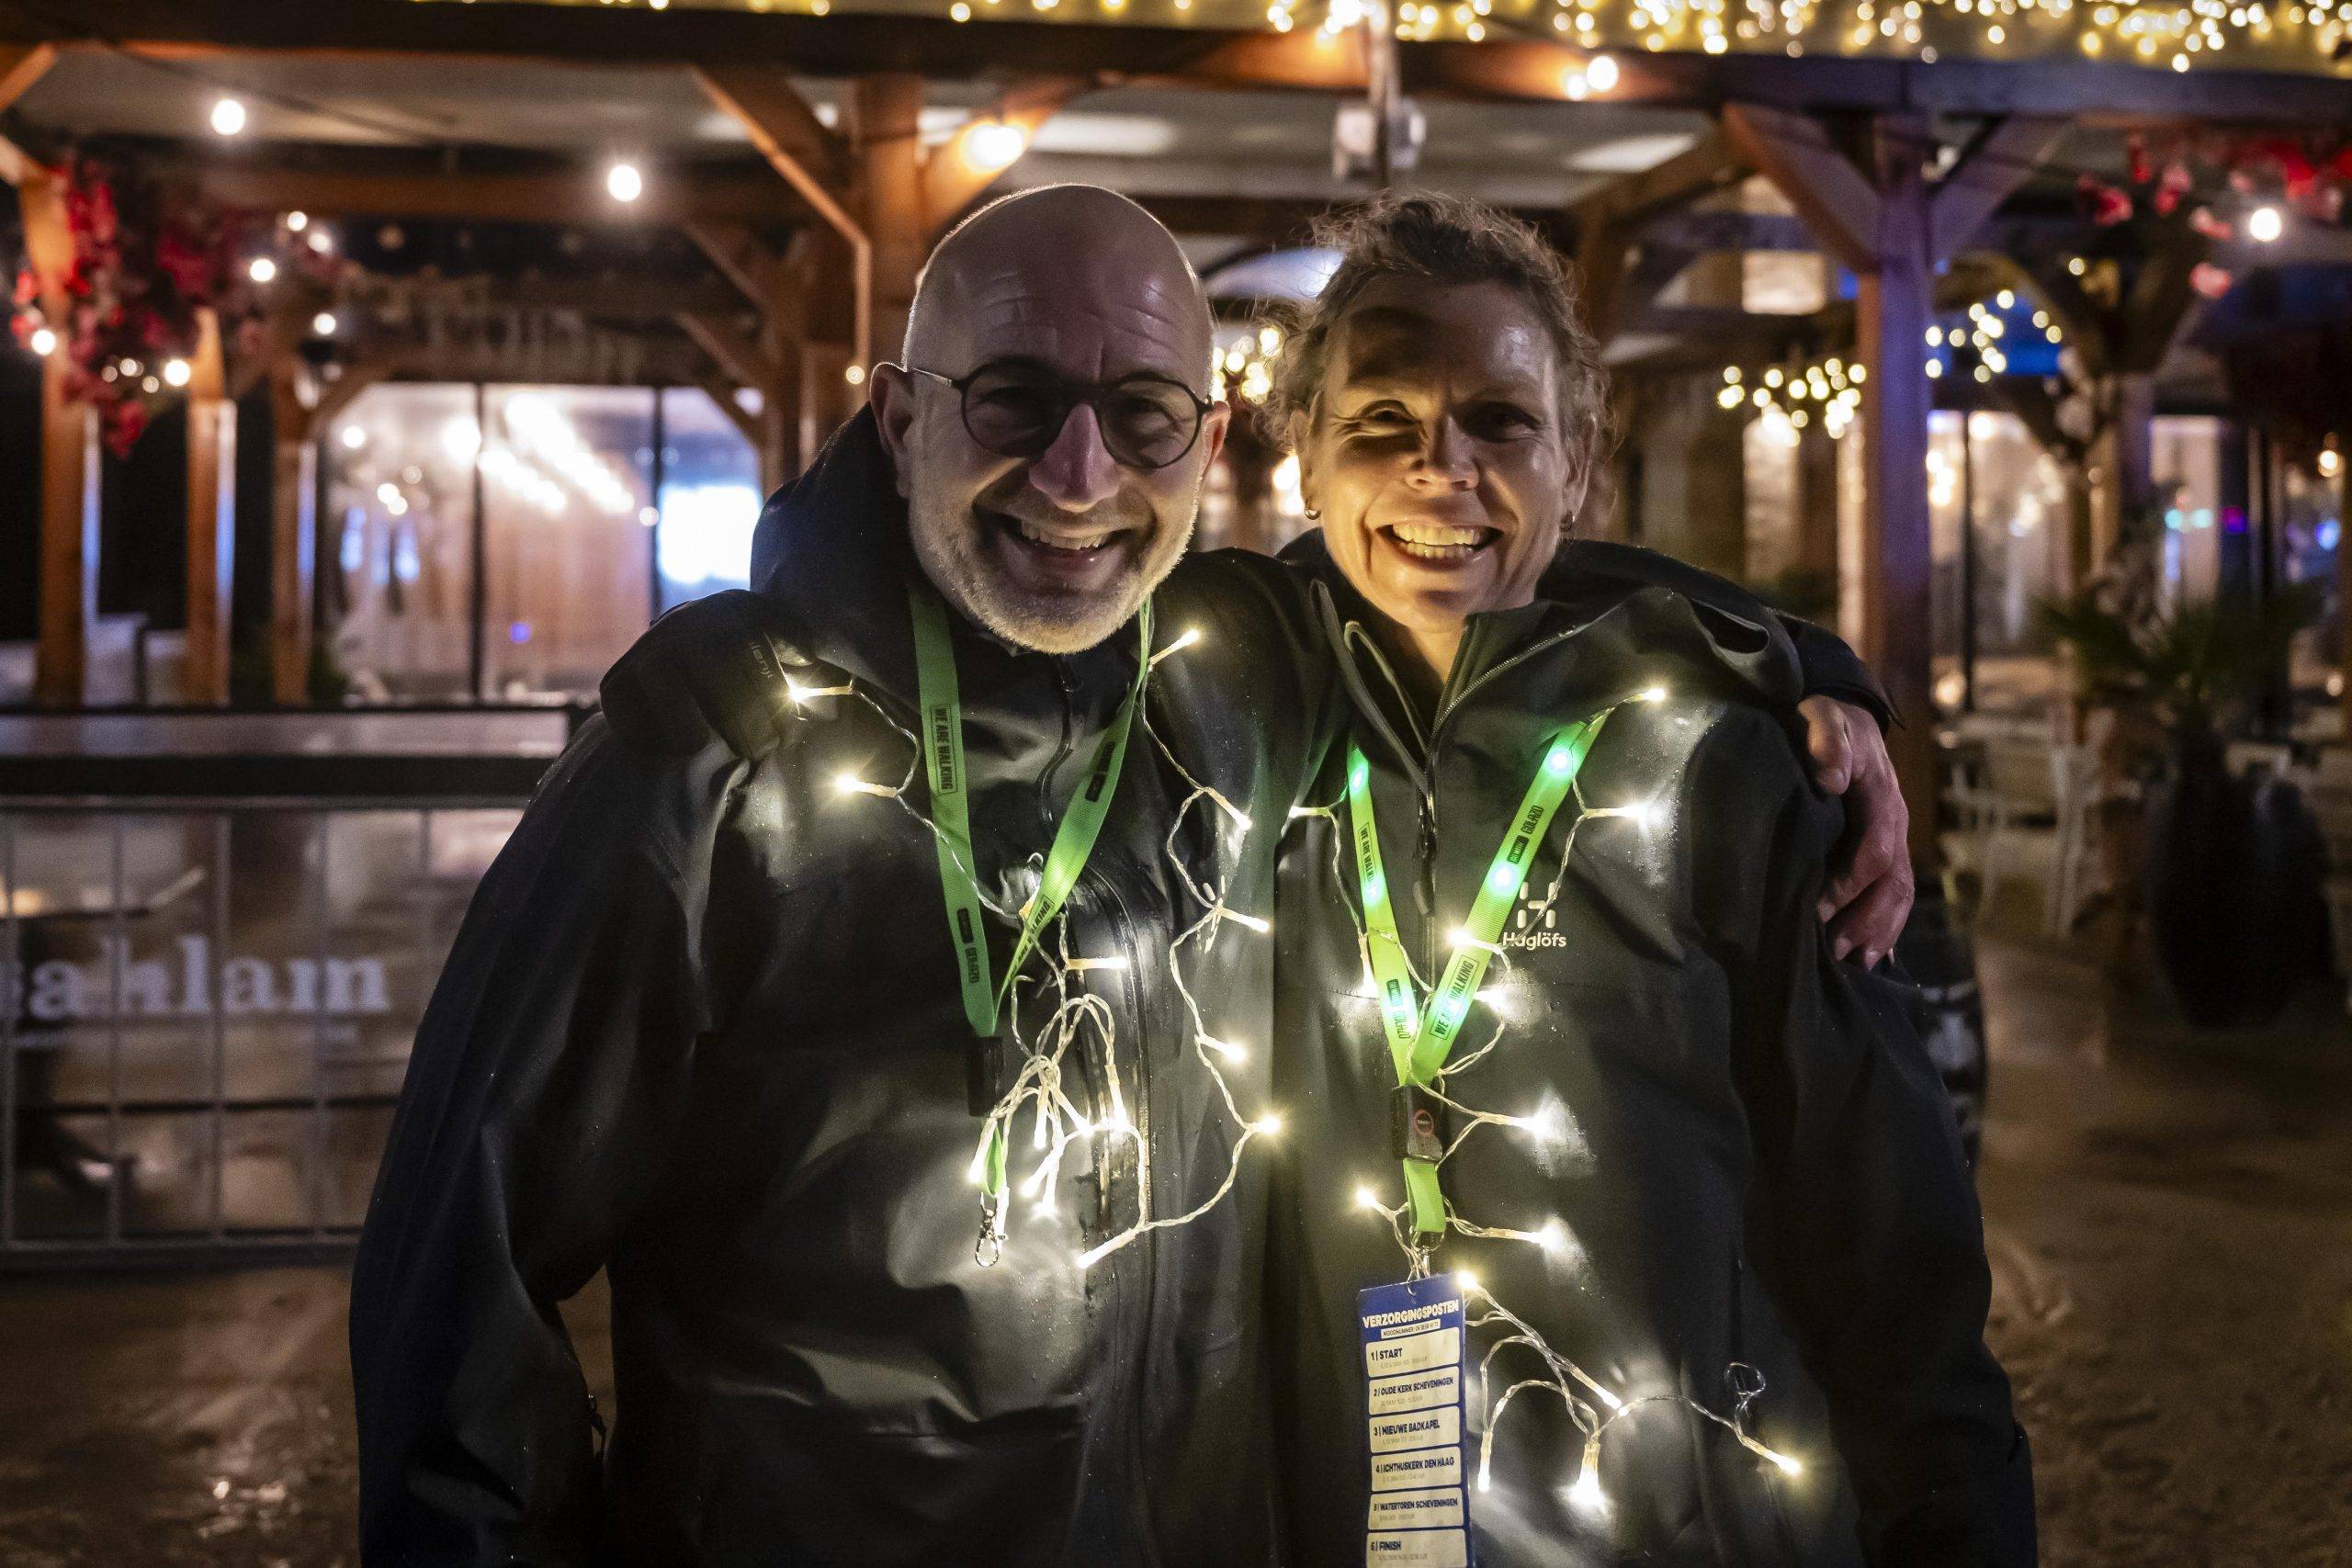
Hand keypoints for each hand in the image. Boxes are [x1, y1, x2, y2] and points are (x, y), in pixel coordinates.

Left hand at [1797, 695, 1913, 967]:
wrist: (1844, 714)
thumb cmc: (1826, 720)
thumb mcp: (1823, 717)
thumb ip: (1827, 740)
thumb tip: (1831, 777)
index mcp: (1881, 798)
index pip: (1875, 851)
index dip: (1849, 884)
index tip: (1817, 910)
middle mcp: (1894, 822)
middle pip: (1894, 883)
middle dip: (1866, 921)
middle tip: (1834, 954)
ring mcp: (1893, 837)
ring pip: (1898, 893)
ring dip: (1878, 931)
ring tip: (1854, 965)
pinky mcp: (1883, 848)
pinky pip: (1895, 893)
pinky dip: (1885, 927)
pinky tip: (1870, 957)